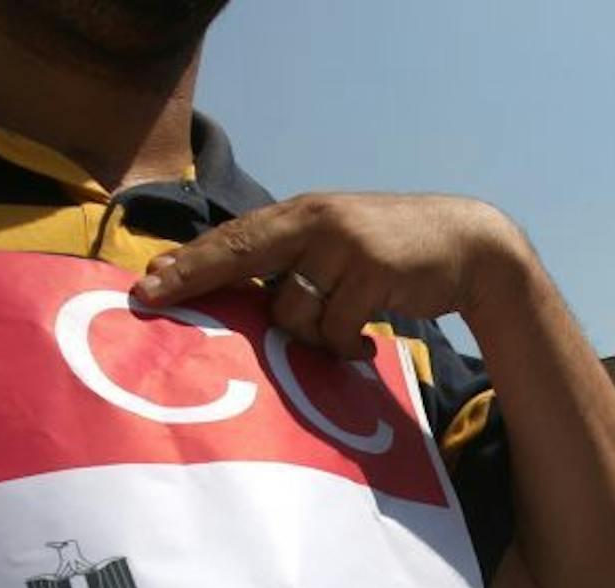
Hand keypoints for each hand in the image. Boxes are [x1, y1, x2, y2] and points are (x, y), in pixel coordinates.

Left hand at [134, 193, 529, 358]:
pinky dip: (346, 346)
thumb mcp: (337, 248)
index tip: (148, 282)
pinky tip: (365, 344)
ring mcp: (343, 245)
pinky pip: (335, 330)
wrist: (466, 245)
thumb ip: (295, 265)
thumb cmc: (392, 256)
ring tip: (341, 335)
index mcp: (301, 214)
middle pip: (240, 253)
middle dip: (194, 277)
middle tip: (152, 296)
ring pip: (292, 312)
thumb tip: (242, 305)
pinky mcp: (371, 272)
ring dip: (311, 338)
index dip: (190, 262)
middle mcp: (315, 221)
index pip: (234, 237)